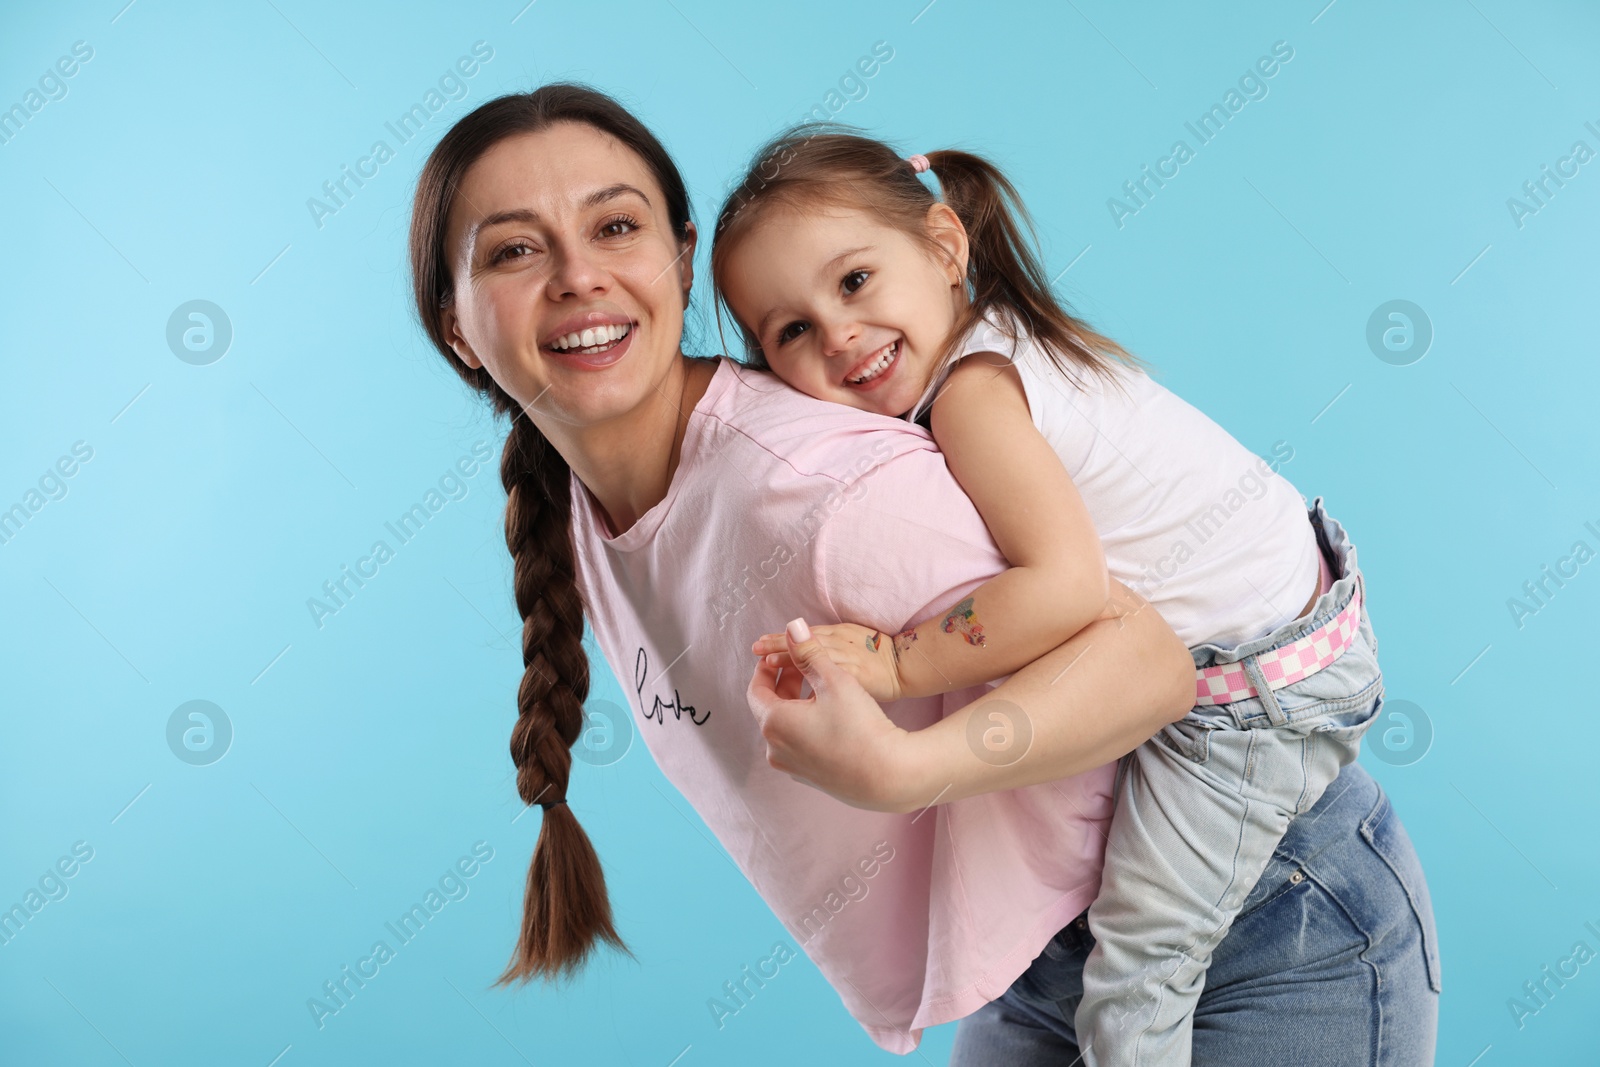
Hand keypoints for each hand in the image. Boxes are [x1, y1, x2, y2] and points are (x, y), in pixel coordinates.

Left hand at [746, 618, 917, 812]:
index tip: (779, 655)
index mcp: (774, 723)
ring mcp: (792, 768)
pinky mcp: (810, 778)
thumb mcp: (834, 680)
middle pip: (770, 709)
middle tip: (803, 666)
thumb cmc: (860, 726)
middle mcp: (775, 750)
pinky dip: (806, 727)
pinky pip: (799, 746)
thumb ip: (809, 652)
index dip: (766, 669)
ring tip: (820, 690)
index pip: (755, 690)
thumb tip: (791, 627)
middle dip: (785, 685)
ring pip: (785, 729)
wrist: (889, 776)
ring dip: (796, 706)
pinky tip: (830, 717)